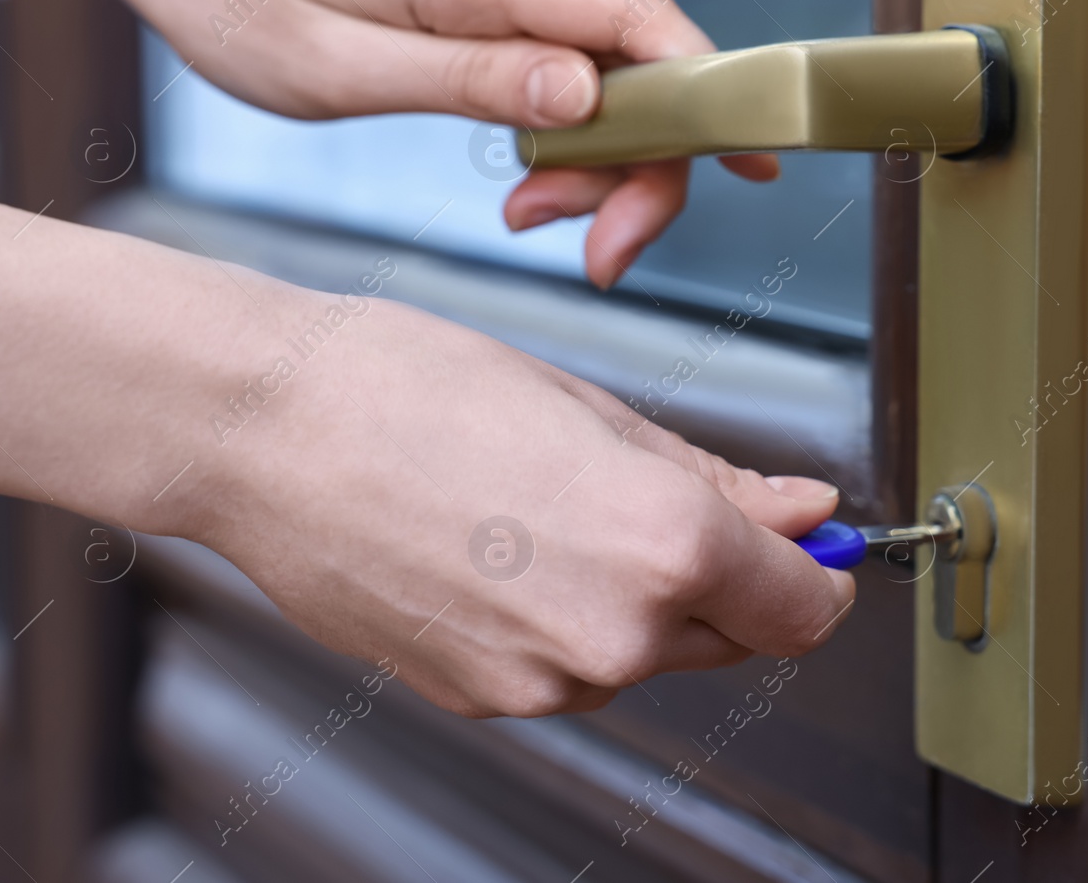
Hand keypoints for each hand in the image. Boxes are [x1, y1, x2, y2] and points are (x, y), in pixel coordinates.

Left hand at [0, 0, 777, 287]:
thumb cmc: (243, 2)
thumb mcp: (341, 70)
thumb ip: (470, 80)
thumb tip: (589, 97)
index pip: (631, 15)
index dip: (708, 87)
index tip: (751, 165)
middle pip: (638, 58)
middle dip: (641, 166)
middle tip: (594, 256)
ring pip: (610, 73)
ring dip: (597, 161)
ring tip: (529, 220)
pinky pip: (571, 67)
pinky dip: (569, 135)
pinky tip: (526, 183)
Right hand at [0, 178, 854, 715]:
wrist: (267, 432)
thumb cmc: (414, 389)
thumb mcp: (595, 409)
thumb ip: (720, 482)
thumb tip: (808, 513)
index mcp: (664, 545)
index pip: (804, 610)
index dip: (821, 576)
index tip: (814, 550)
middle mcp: (616, 634)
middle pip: (733, 637)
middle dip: (726, 582)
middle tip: (660, 500)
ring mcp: (544, 681)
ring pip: (646, 654)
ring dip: (635, 599)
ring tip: (550, 509)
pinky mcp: (483, 699)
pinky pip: (568, 669)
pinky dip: (564, 620)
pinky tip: (505, 549)